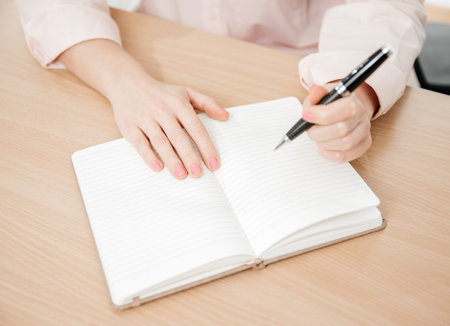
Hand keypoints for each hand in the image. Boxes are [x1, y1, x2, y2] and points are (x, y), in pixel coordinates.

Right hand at [110, 76, 228, 178]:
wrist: (127, 83)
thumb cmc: (161, 93)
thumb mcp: (186, 92)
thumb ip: (207, 103)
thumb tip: (225, 116)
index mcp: (178, 103)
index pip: (196, 128)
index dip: (206, 147)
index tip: (214, 164)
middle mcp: (162, 110)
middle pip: (179, 137)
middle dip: (190, 157)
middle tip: (198, 174)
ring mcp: (144, 118)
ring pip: (160, 142)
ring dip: (171, 160)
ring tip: (182, 175)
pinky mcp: (129, 126)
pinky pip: (140, 143)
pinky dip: (149, 156)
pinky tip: (158, 168)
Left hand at [301, 82, 378, 161]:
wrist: (344, 110)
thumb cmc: (330, 104)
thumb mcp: (322, 95)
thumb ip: (317, 93)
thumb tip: (314, 92)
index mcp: (352, 101)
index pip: (339, 110)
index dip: (319, 115)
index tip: (306, 116)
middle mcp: (362, 116)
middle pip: (341, 130)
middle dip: (319, 132)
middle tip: (310, 130)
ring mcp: (364, 132)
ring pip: (344, 145)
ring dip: (324, 143)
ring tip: (318, 138)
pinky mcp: (363, 145)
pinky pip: (345, 156)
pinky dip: (329, 154)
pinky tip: (324, 146)